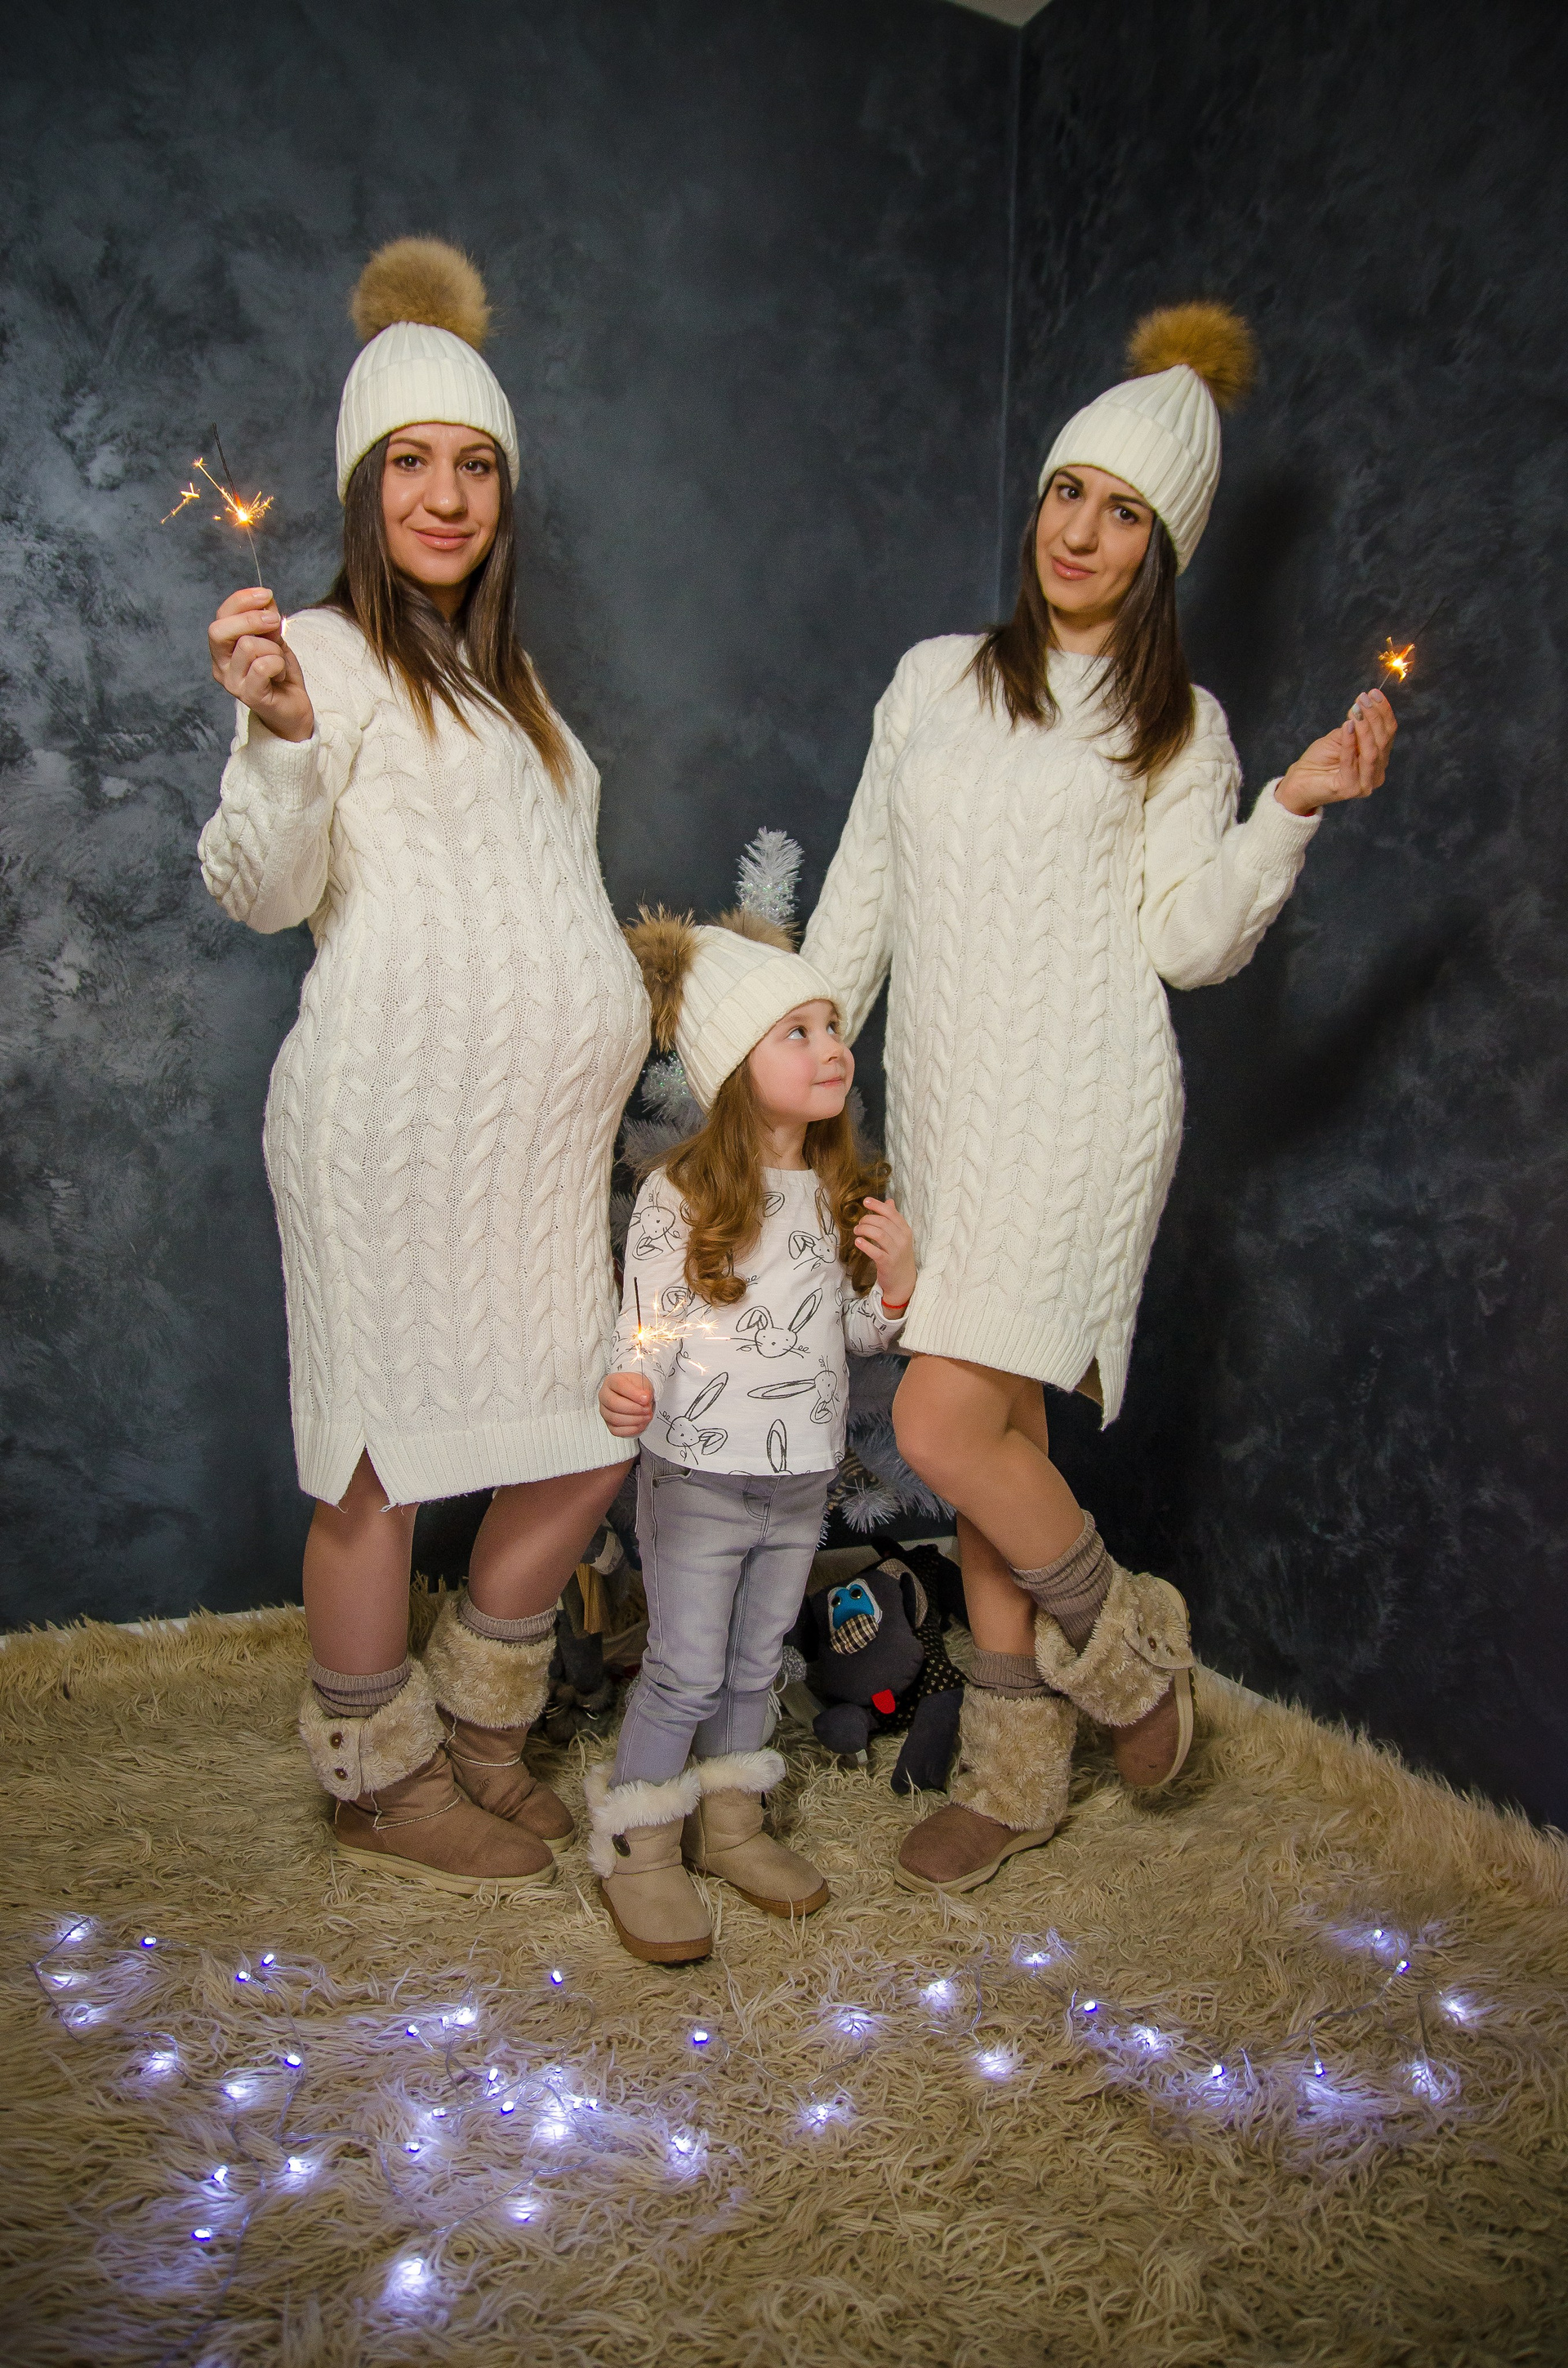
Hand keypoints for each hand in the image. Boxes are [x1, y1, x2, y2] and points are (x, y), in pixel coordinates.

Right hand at [208, 587, 314, 743]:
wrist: (293, 708)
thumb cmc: (279, 673)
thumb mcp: (274, 640)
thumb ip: (266, 622)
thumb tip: (265, 599)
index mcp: (223, 648)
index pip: (221, 616)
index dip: (241, 600)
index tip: (266, 594)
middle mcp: (221, 665)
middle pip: (220, 630)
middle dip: (251, 619)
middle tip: (275, 622)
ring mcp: (232, 682)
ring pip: (248, 646)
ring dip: (272, 648)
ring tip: (278, 661)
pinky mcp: (249, 696)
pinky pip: (262, 666)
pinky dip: (278, 664)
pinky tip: (280, 674)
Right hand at [599, 1371, 654, 1437]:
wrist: (635, 1394)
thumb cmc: (636, 1387)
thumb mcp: (643, 1382)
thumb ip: (644, 1390)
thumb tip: (645, 1399)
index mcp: (612, 1381)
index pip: (619, 1386)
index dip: (633, 1394)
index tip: (646, 1398)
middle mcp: (604, 1396)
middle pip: (614, 1404)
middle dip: (634, 1408)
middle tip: (647, 1409)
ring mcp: (605, 1411)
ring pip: (615, 1419)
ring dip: (634, 1420)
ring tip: (646, 1416)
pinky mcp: (608, 1424)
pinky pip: (616, 1430)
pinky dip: (630, 1430)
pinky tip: (640, 1424)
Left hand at [853, 1195, 915, 1308]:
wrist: (903, 1281)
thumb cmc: (899, 1255)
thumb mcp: (900, 1236)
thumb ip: (894, 1218)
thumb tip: (889, 1201)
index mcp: (905, 1230)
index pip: (892, 1213)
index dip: (877, 1205)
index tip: (865, 1201)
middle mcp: (903, 1240)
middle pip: (883, 1222)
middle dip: (867, 1219)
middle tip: (859, 1223)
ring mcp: (896, 1252)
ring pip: (879, 1235)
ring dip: (864, 1230)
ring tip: (857, 1231)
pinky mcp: (888, 1264)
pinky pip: (875, 1252)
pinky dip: (865, 1245)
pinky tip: (858, 1242)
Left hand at [1275, 686, 1395, 816]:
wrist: (1298, 782)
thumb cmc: (1319, 760)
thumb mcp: (1339, 737)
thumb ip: (1354, 727)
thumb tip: (1362, 708)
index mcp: (1378, 760)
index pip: (1388, 733)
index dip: (1383, 711)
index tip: (1373, 693)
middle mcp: (1376, 773)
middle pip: (1383, 740)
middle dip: (1374, 716)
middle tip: (1364, 698)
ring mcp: (1365, 783)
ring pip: (1371, 751)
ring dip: (1365, 727)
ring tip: (1356, 709)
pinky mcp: (1350, 789)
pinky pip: (1351, 761)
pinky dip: (1349, 742)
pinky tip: (1347, 725)